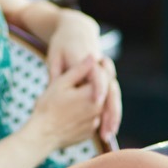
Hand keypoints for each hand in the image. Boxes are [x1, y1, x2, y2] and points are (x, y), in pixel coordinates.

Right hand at [26, 56, 102, 151]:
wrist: (41, 135)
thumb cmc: (48, 107)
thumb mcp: (60, 83)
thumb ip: (79, 70)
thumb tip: (93, 56)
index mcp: (92, 96)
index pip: (106, 77)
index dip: (102, 67)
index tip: (99, 60)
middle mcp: (98, 111)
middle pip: (104, 92)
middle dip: (98, 84)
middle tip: (86, 77)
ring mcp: (94, 124)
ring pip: (99, 106)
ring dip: (93, 99)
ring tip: (76, 96)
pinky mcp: (89, 134)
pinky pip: (92, 119)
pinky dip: (87, 113)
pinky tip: (73, 110)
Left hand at [45, 8, 121, 138]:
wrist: (76, 30)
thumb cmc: (62, 45)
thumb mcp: (54, 57)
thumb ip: (56, 74)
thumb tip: (53, 90)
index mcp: (87, 59)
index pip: (97, 74)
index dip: (98, 87)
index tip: (96, 102)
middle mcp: (100, 68)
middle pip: (111, 91)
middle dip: (110, 112)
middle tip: (106, 133)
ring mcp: (105, 74)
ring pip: (114, 97)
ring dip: (113, 116)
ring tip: (108, 137)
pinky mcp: (105, 80)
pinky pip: (110, 99)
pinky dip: (110, 112)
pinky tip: (107, 129)